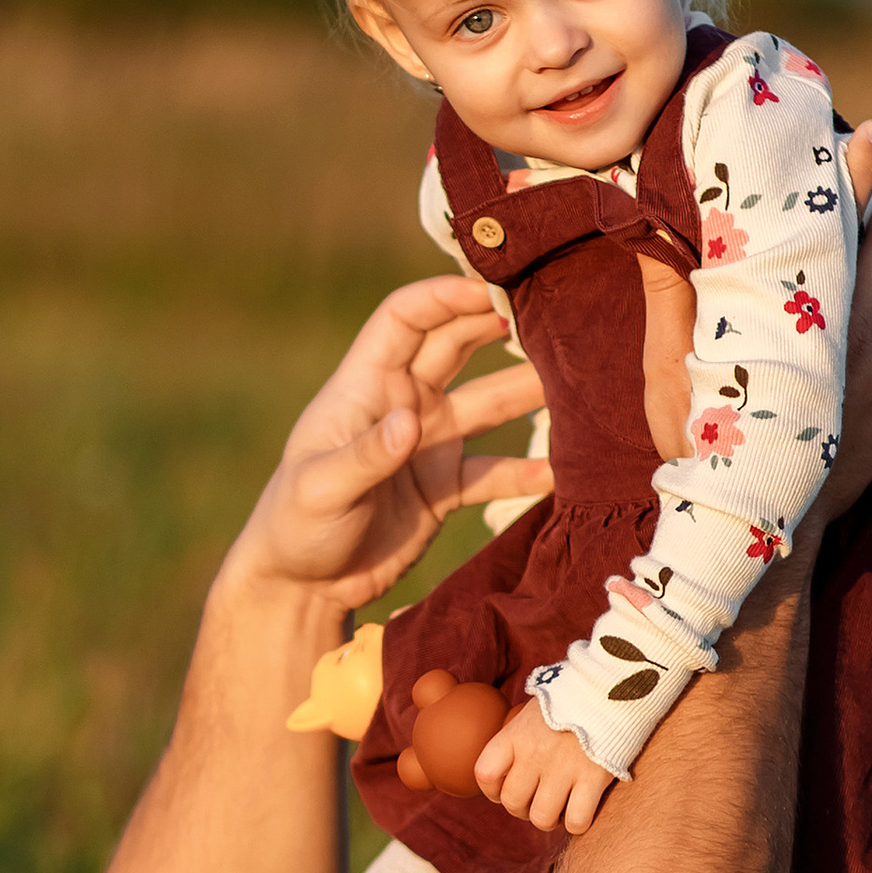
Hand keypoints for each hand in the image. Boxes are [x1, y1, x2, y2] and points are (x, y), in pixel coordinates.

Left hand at [230, 276, 548, 608]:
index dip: (443, 296)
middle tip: (551, 315)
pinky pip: (495, 471)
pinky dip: (528, 470)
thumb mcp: (321, 489)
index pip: (405, 319)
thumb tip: (410, 422)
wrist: (304, 586)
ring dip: (527, 391)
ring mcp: (427, 444)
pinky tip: (566, 469)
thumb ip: (366, 455)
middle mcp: (402, 403)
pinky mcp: (444, 487)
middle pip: (456, 345)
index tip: (488, 286)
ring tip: (577, 382)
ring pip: (488, 403)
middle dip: (497, 324)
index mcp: (365, 387)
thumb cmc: (294, 526)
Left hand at [474, 696, 622, 835]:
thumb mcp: (537, 707)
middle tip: (538, 800)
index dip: (492, 790)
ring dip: (549, 819)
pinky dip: (577, 823)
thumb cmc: (574, 697)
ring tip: (559, 808)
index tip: (507, 787)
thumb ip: (521, 733)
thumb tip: (510, 759)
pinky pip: (576, 821)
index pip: (485, 775)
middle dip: (523, 809)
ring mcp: (563, 768)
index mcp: (516, 734)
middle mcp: (534, 753)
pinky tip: (582, 810)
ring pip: (541, 818)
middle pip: (513, 802)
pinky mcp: (593, 778)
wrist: (614, 685)